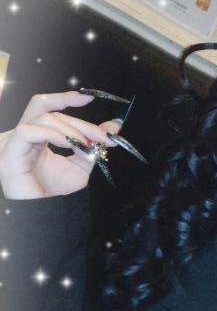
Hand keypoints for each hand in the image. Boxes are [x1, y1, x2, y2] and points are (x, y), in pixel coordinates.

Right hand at [0, 91, 121, 198]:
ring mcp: (16, 141)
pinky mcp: (11, 149)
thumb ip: (92, 148)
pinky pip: (29, 131)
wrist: (41, 213)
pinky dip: (53, 134)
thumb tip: (111, 130)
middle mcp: (26, 135)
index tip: (89, 97)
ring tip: (86, 144)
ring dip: (70, 129)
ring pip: (43, 118)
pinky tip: (70, 144)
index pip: (50, 109)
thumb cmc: (54, 192)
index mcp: (39, 137)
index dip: (67, 99)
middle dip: (82, 123)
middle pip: (52, 114)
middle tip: (104, 135)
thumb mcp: (80, 168)